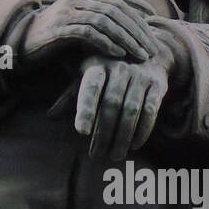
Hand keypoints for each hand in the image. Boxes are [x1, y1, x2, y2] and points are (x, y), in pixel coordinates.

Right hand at [18, 0, 157, 67]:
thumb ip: (101, 28)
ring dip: (126, 39)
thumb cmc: (54, 41)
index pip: (119, 6)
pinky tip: (119, 55)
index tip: (152, 41)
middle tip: (151, 51)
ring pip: (105, 21)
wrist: (20, 44)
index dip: (138, 23)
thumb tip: (132, 37)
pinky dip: (106, 43)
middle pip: (116, 12)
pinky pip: (89, 32)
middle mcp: (76, 0)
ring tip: (139, 55)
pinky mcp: (59, 27)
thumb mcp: (80, 30)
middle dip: (137, 33)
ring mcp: (67, 11)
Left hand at [72, 45, 174, 160]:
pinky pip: (150, 111)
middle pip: (111, 104)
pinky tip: (134, 145)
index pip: (90, 88)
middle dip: (103, 133)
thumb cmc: (109, 70)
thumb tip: (51, 116)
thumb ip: (71, 96)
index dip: (86, 109)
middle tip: (96, 155)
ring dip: (122, 137)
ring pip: (131, 110)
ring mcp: (140, 75)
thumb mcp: (88, 76)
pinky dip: (142, 130)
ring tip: (115, 156)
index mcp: (98, 65)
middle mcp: (120, 67)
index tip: (82, 132)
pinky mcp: (158, 84)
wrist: (146, 52)